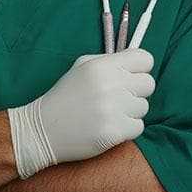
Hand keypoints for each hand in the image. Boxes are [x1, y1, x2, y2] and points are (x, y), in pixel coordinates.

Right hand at [7, 48, 155, 177]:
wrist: (42, 130)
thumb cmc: (65, 96)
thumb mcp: (81, 67)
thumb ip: (110, 61)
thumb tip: (138, 62)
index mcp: (102, 66)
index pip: (145, 59)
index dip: (141, 68)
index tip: (132, 76)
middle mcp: (109, 85)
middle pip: (149, 84)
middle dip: (137, 91)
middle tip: (120, 98)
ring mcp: (112, 110)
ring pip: (144, 107)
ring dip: (131, 112)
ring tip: (109, 114)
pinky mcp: (113, 132)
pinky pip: (139, 127)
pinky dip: (127, 129)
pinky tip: (109, 127)